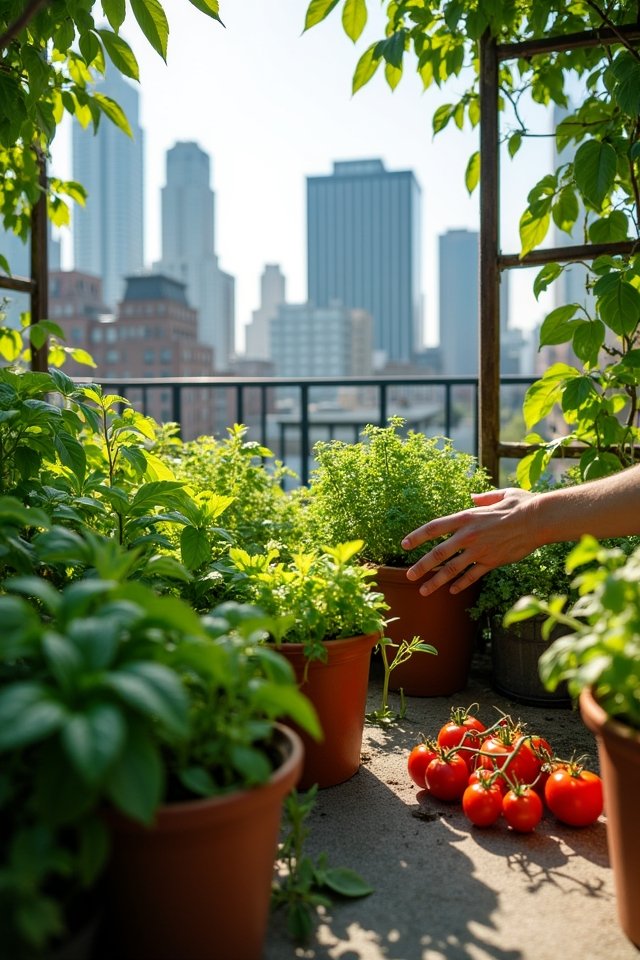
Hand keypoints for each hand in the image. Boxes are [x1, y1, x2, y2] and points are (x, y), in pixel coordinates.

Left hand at [401, 488, 537, 595]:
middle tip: (408, 575)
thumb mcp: (500, 495)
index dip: (417, 536)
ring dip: (436, 581)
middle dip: (421, 565)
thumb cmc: (521, 505)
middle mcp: (469, 534)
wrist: (540, 520)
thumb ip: (483, 498)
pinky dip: (461, 584)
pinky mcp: (492, 562)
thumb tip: (472, 497)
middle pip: (438, 553)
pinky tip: (451, 590)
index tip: (404, 545)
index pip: (434, 528)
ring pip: (452, 569)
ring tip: (423, 591)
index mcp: (467, 517)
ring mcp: (480, 550)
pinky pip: (472, 575)